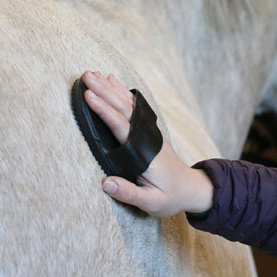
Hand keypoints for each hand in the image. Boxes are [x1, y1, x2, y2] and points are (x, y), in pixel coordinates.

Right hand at [81, 71, 213, 216]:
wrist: (190, 188)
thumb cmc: (170, 197)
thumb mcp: (151, 202)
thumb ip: (129, 193)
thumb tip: (105, 182)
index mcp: (145, 152)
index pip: (122, 127)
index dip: (104, 110)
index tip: (89, 96)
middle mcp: (147, 136)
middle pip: (123, 109)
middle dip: (104, 91)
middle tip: (86, 76)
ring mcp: (148, 131)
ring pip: (127, 104)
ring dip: (110, 88)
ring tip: (93, 74)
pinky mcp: (147, 129)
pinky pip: (133, 106)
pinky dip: (121, 92)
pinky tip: (112, 81)